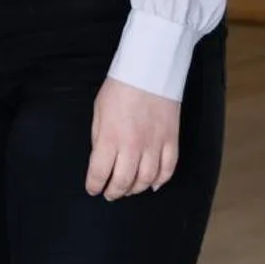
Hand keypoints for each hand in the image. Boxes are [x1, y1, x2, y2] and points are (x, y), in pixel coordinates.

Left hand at [86, 78, 179, 200]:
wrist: (149, 69)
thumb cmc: (120, 87)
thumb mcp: (99, 110)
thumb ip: (98, 137)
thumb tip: (100, 158)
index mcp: (110, 137)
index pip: (100, 173)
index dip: (94, 185)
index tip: (93, 188)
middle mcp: (132, 146)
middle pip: (123, 181)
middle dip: (114, 192)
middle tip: (110, 194)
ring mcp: (154, 144)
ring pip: (146, 179)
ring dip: (136, 189)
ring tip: (128, 189)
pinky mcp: (171, 140)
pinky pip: (168, 169)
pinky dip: (161, 180)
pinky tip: (153, 184)